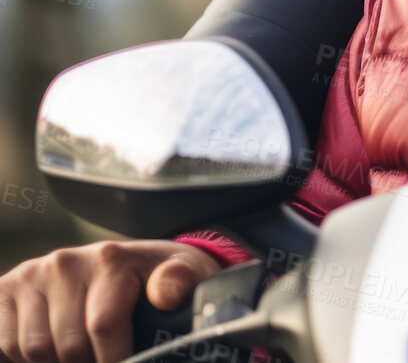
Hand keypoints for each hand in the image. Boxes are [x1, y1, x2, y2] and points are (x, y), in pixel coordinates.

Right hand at [0, 241, 217, 362]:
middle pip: (67, 344)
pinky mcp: (7, 289)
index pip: (102, 325)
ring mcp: (33, 275)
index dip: (114, 360)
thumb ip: (181, 281)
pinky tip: (52, 352)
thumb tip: (165, 294)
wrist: (131, 262)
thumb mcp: (186, 273)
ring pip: (34, 348)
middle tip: (103, 361)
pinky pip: (5, 342)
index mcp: (109, 258)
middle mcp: (65, 262)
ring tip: (80, 357)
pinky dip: (24, 357)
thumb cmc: (159, 275)